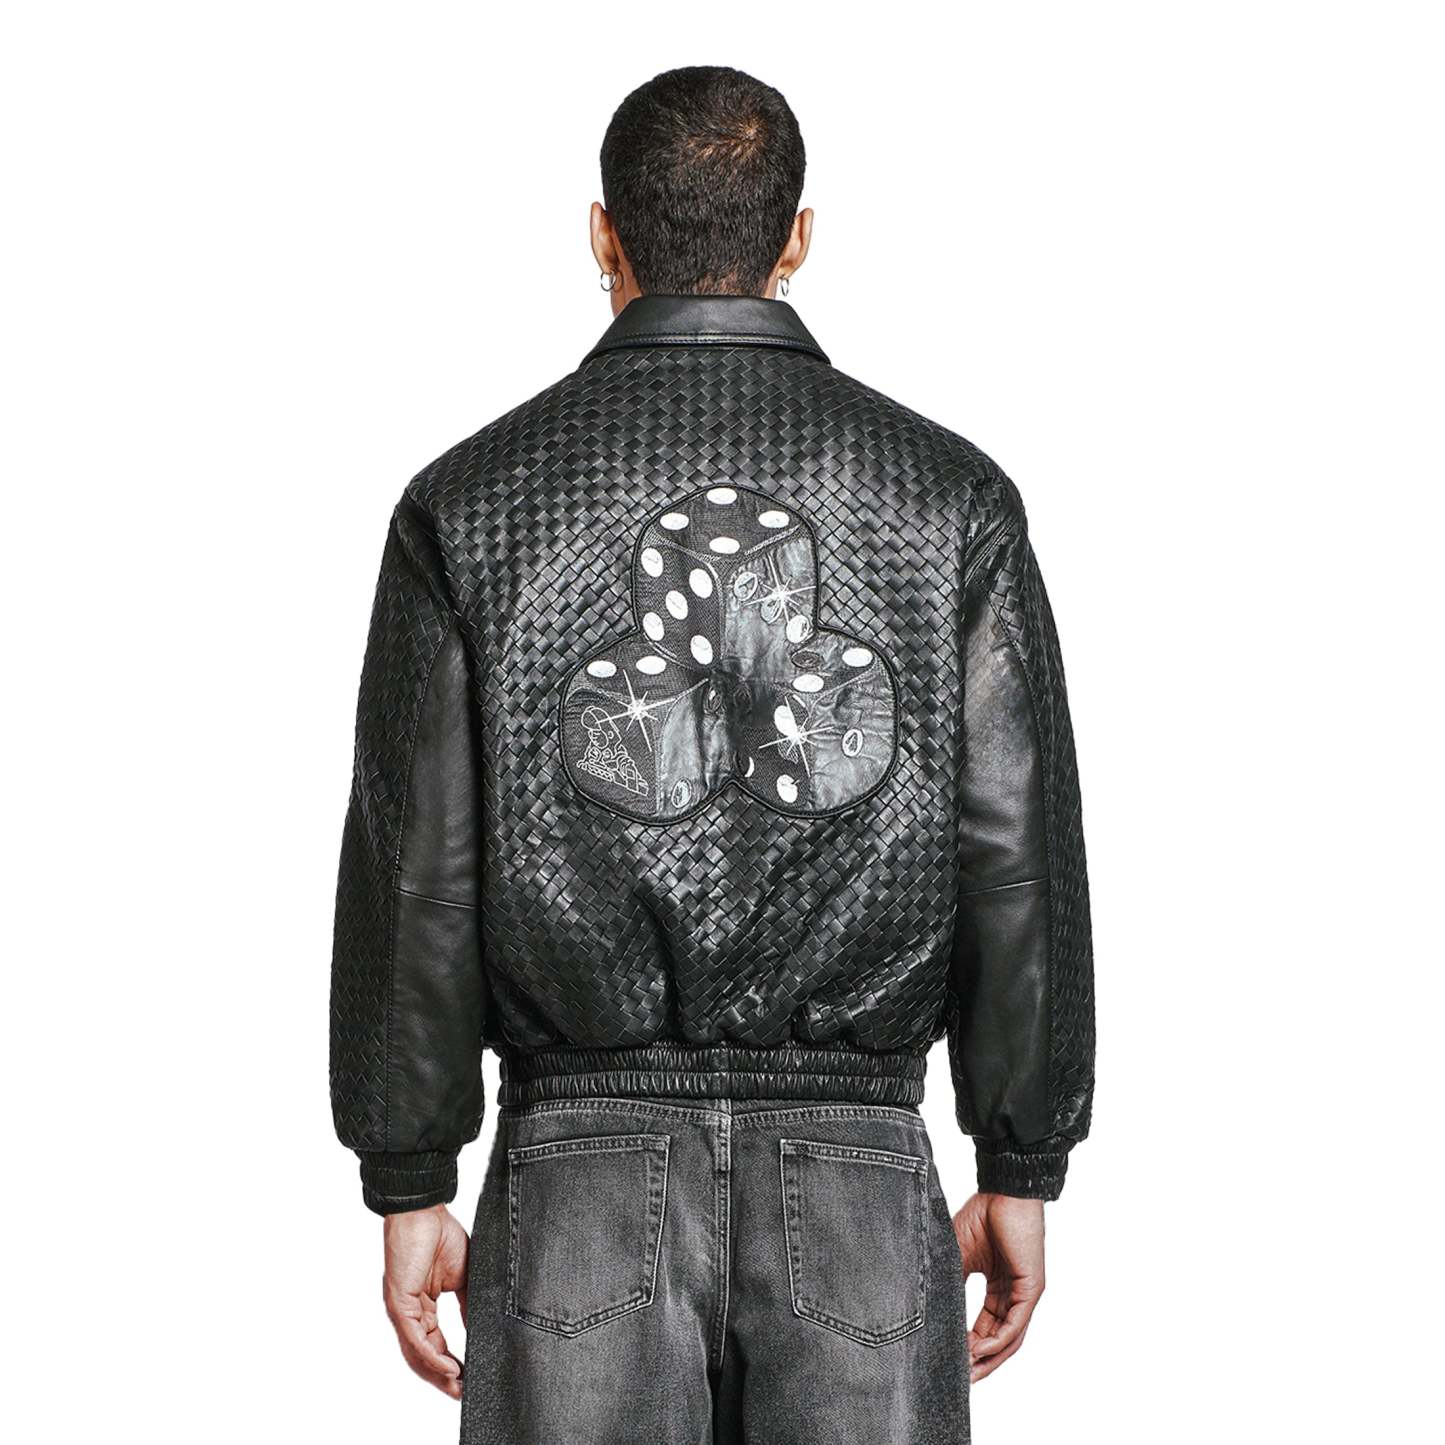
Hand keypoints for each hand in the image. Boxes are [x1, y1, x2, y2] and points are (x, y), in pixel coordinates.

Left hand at [382, 1203, 470, 1398]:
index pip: (435, 1346)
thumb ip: (467, 1304)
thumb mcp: (463, 1277)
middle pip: (423, 1357)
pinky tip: (448, 1366)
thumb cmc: (441, 1235)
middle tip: (463, 1394)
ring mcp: (402, 1310)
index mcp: (422, 1308)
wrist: (426, 1211)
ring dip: (437, 1374)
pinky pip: (414, 1337)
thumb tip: (478, 1329)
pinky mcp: (399, 1303)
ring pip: (417, 1354)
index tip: (469, 1380)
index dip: (450, 1365)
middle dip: (443, 1379)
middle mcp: (410, 1313)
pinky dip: (431, 1355)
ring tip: (457, 1387)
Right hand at [952, 1192, 1045, 1382]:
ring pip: (1009, 1338)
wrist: (1002, 1190)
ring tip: (967, 1372)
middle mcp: (1013, 1295)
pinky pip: (1016, 1324)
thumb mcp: (957, 1256)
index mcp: (998, 1288)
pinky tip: (979, 1350)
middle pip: (998, 1340)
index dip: (967, 1346)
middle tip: (958, 1379)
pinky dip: (998, 1341)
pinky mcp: (1032, 1288)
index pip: (984, 1327)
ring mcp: (1024, 1293)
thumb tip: (927, 1309)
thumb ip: (949, 1283)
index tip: (949, 1362)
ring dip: (988, 1359)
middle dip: (979, 1362)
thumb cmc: (981, 1216)